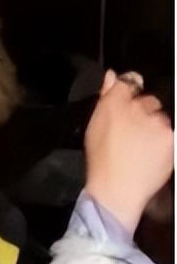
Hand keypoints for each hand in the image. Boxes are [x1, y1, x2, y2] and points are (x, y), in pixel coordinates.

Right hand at [83, 70, 173, 233]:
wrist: (117, 188)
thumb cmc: (102, 159)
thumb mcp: (94, 126)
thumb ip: (106, 96)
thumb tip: (112, 75)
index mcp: (113, 103)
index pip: (129, 80)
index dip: (130, 88)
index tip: (129, 98)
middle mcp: (137, 108)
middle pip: (148, 100)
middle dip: (143, 111)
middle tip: (134, 131)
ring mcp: (156, 122)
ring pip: (161, 117)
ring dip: (155, 127)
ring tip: (142, 146)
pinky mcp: (170, 137)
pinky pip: (169, 132)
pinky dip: (163, 140)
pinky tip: (151, 152)